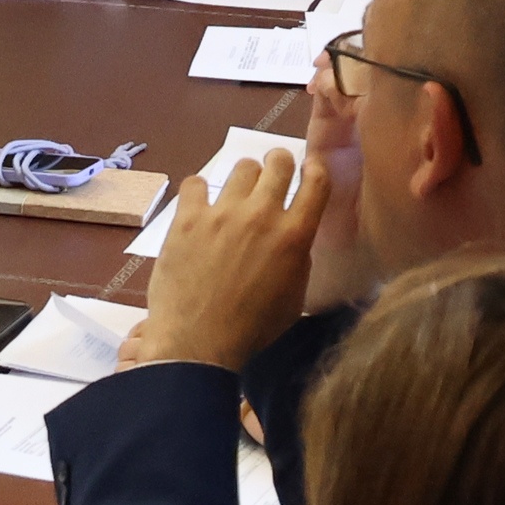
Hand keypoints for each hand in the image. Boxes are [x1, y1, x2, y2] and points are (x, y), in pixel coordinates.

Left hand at [131, 137, 332, 374]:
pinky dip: (199, 190)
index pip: (317, 180)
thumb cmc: (252, 328)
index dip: (315, 169)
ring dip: (243, 178)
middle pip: (278, 162)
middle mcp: (262, 215)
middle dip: (278, 164)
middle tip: (271, 176)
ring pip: (241, 167)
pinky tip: (199, 205)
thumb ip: (299, 256)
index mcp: (295, 235)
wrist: (197, 342)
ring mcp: (222, 213)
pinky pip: (195, 183)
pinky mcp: (187, 218)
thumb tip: (294, 233)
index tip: (307, 171)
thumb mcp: (294, 296)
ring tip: (235, 195)